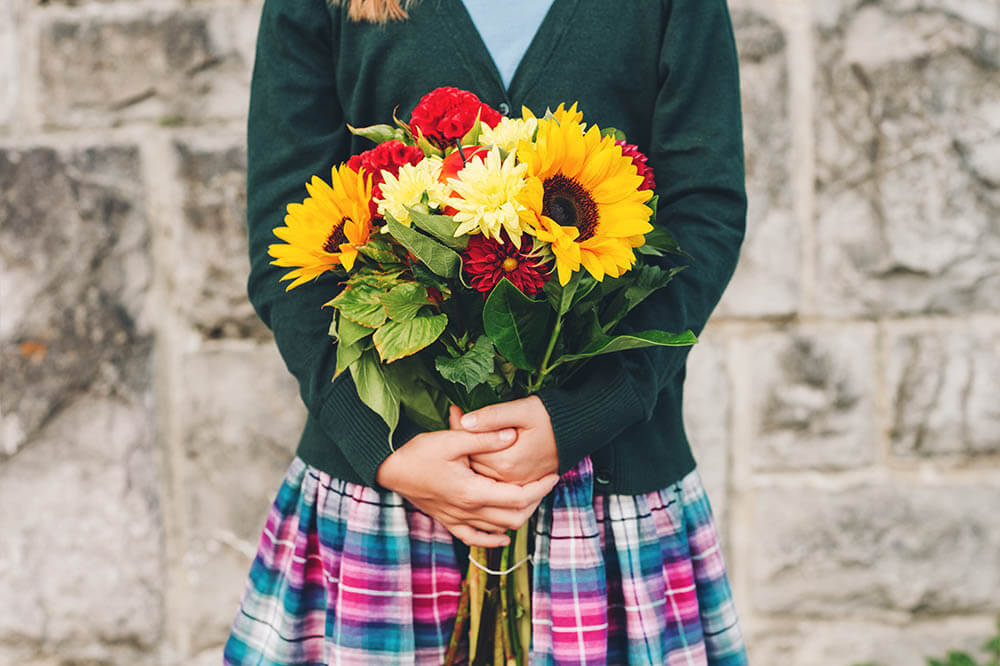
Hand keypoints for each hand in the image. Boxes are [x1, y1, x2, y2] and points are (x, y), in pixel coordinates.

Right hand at [376, 428, 558, 547]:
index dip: (540, 488)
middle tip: (545, 483)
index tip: (553, 474)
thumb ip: (484, 439)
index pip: (518, 497)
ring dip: (519, 517)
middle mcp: (468, 511)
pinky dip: (493, 539)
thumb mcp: (451, 440)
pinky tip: (503, 535)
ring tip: (530, 498)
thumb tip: (512, 436)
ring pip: (499, 530)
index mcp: (472, 492)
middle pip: (515, 517)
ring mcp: (458, 519)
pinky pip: (475, 539)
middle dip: (535, 502)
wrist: (389, 470)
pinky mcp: (449, 521)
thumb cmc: (418, 453)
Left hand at [450, 396, 559, 485]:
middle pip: (473, 464)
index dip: (459, 429)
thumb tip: (465, 421)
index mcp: (506, 462)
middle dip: (462, 442)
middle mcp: (510, 479)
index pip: (470, 449)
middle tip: (455, 418)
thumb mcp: (522, 410)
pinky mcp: (523, 484)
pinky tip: (480, 452)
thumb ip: (493, 416)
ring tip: (464, 434)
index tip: (453, 412)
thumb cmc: (552, 417)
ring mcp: (516, 484)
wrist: (580, 430)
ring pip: (482, 474)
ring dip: (471, 456)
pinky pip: (494, 481)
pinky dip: (484, 467)